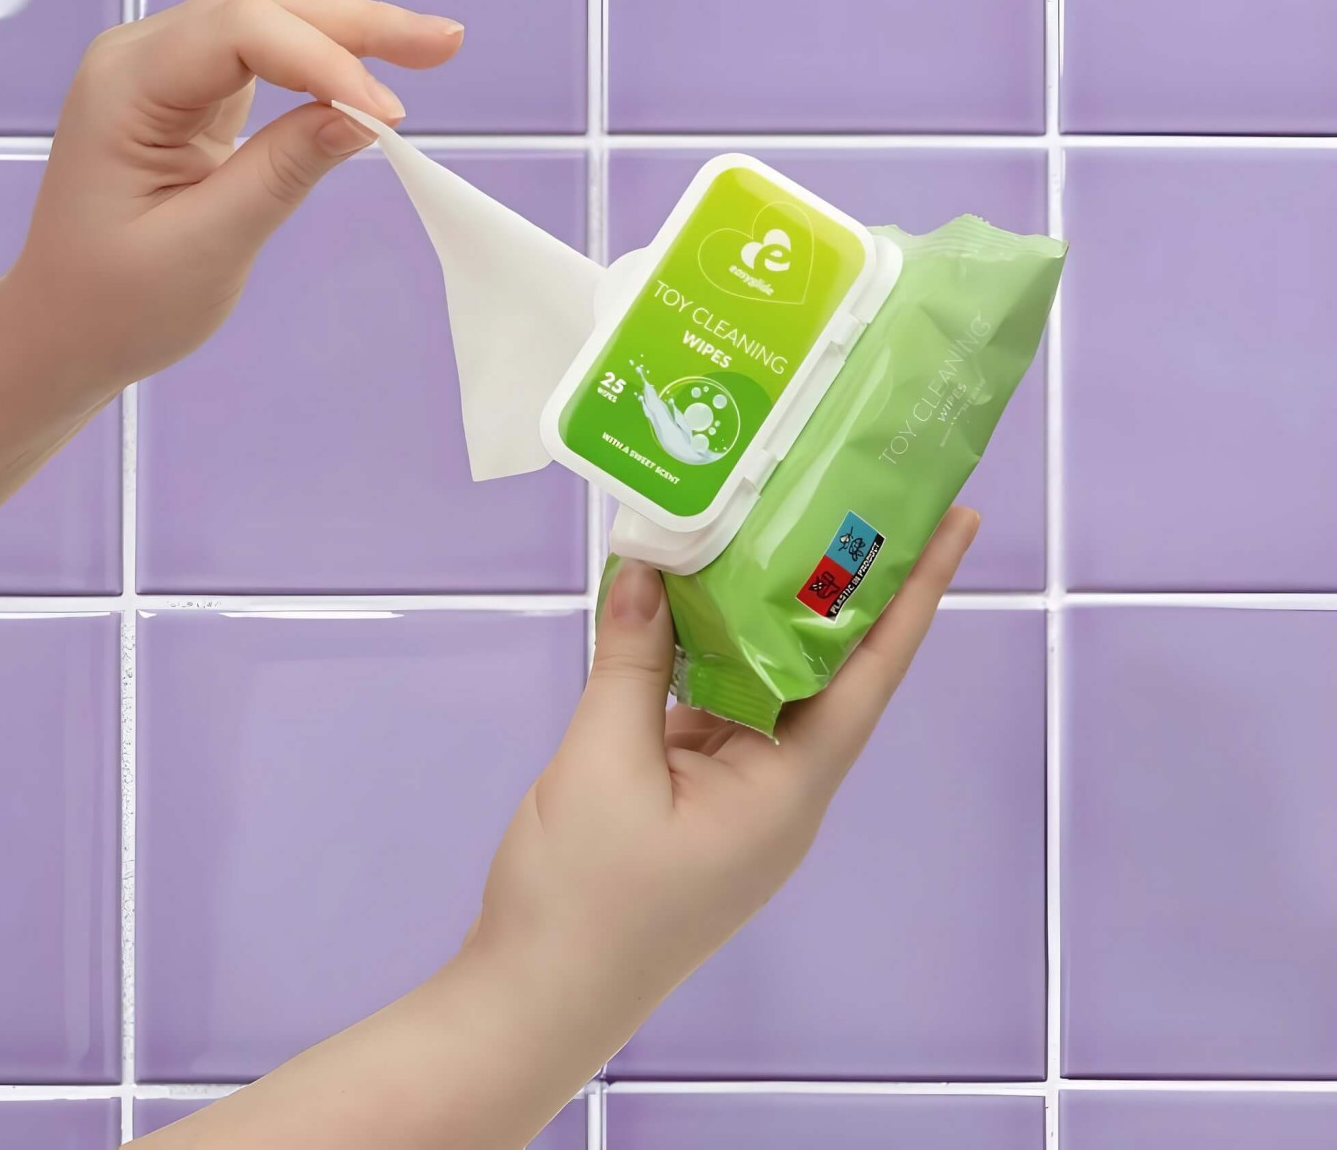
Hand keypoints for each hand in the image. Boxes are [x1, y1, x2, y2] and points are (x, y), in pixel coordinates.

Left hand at [6, 0, 462, 397]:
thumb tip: (366, 114)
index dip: (330, 62)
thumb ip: (285, 171)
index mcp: (131, 85)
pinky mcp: (194, 84)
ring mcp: (168, 62)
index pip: (247, 31)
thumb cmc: (119, 302)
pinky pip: (258, 17)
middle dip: (362, 2)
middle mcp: (146, 53)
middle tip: (448, 36)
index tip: (394, 119)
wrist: (62, 328)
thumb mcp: (206, 247)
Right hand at [472, 507, 980, 1038]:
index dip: (914, 593)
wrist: (531, 997)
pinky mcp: (691, 794)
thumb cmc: (583, 896)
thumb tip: (646, 566)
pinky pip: (713, 703)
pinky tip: (684, 595)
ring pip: (762, 679)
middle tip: (854, 491)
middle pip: (824, 666)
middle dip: (840, 583)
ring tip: (770, 523)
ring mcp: (735, 792)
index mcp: (788, 787)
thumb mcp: (603, 762)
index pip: (870, 672)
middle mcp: (779, 785)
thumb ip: (632, 659)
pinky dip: (701, 648)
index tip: (955, 522)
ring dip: (761, 610)